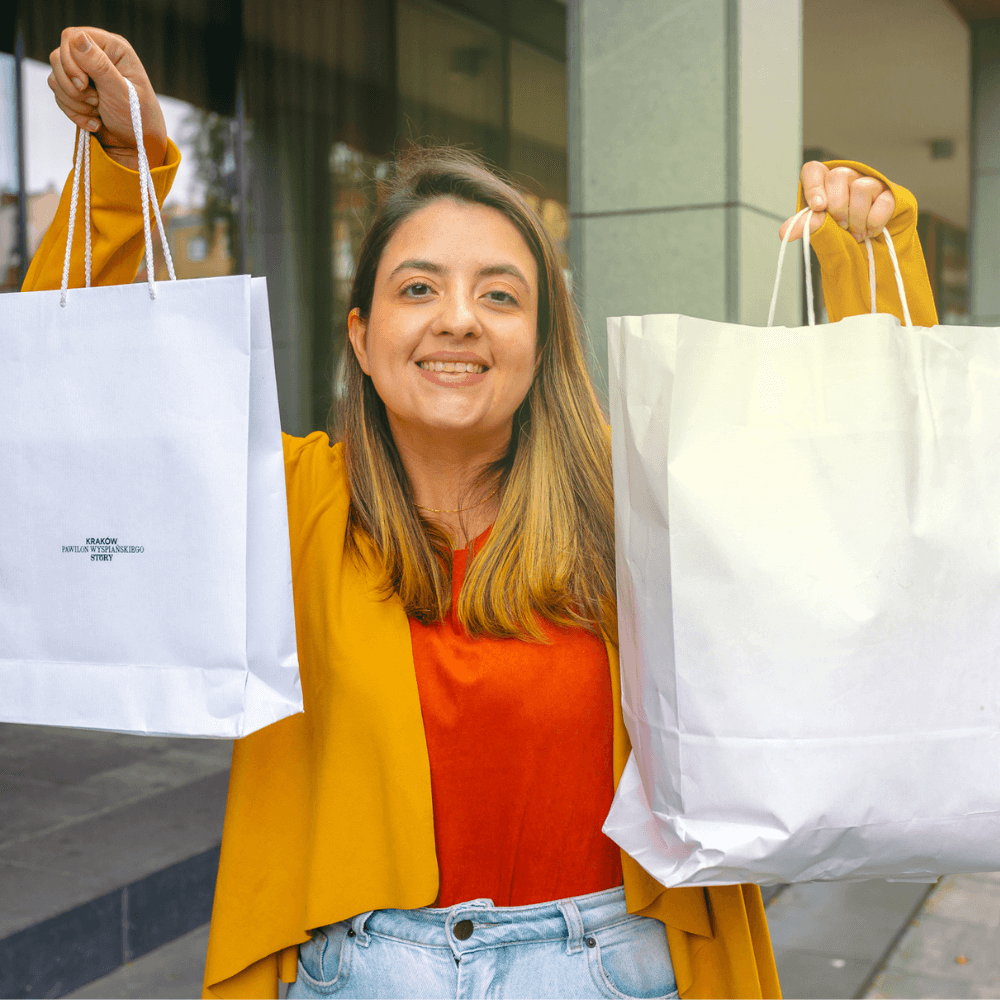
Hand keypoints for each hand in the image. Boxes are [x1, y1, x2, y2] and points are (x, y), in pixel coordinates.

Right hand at [48, 27, 166, 170]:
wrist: (136, 148)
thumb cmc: (137, 120)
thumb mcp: (120, 93)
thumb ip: (99, 66)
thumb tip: (78, 37)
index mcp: (113, 48)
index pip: (71, 37)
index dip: (70, 61)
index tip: (83, 84)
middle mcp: (97, 56)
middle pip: (58, 57)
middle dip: (72, 86)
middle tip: (95, 102)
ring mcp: (84, 73)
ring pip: (55, 77)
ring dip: (74, 101)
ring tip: (98, 112)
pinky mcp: (76, 90)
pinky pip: (58, 94)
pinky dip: (73, 111)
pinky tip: (94, 121)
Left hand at [779, 162, 894, 243]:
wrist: (870, 245)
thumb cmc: (841, 232)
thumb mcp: (821, 229)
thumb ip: (806, 226)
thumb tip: (784, 232)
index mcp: (824, 183)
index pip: (813, 170)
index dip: (814, 186)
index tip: (818, 207)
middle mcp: (846, 177)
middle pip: (838, 177)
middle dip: (838, 208)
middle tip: (841, 227)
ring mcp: (869, 182)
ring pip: (862, 188)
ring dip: (857, 218)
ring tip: (856, 234)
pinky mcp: (890, 193)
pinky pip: (883, 202)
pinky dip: (874, 222)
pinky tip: (871, 232)